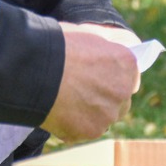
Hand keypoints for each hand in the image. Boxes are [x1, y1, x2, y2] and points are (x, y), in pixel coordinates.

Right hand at [42, 23, 139, 142]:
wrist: (35, 68)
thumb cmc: (58, 46)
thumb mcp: (88, 35)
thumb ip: (106, 48)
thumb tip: (111, 52)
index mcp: (126, 63)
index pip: (130, 76)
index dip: (113, 77)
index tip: (99, 79)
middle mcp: (123, 90)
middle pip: (121, 100)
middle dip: (105, 98)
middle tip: (81, 93)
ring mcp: (108, 113)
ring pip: (104, 118)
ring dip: (90, 114)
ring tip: (66, 104)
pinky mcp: (92, 130)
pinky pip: (85, 130)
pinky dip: (73, 125)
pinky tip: (57, 113)